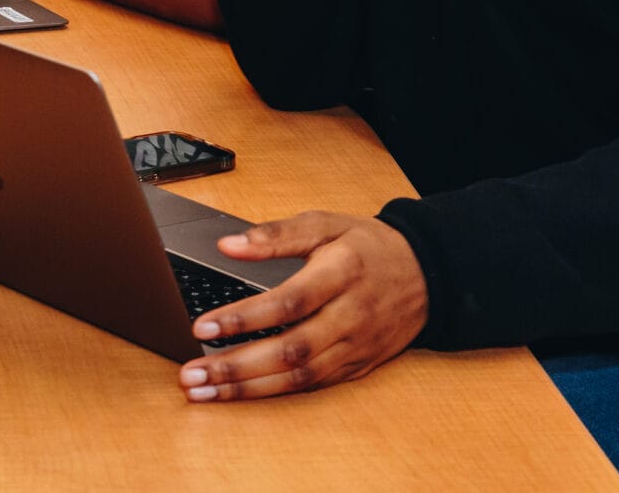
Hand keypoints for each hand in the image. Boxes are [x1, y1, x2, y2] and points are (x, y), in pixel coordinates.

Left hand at [177, 213, 428, 400]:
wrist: (426, 274)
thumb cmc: (368, 246)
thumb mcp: (325, 224)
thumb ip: (276, 234)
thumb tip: (228, 245)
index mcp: (341, 274)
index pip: (288, 302)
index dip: (244, 318)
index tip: (202, 327)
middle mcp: (350, 316)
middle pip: (291, 350)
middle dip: (236, 367)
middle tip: (192, 375)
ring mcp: (355, 347)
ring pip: (300, 377)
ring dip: (249, 389)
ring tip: (206, 392)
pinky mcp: (358, 367)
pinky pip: (314, 386)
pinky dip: (275, 393)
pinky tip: (241, 394)